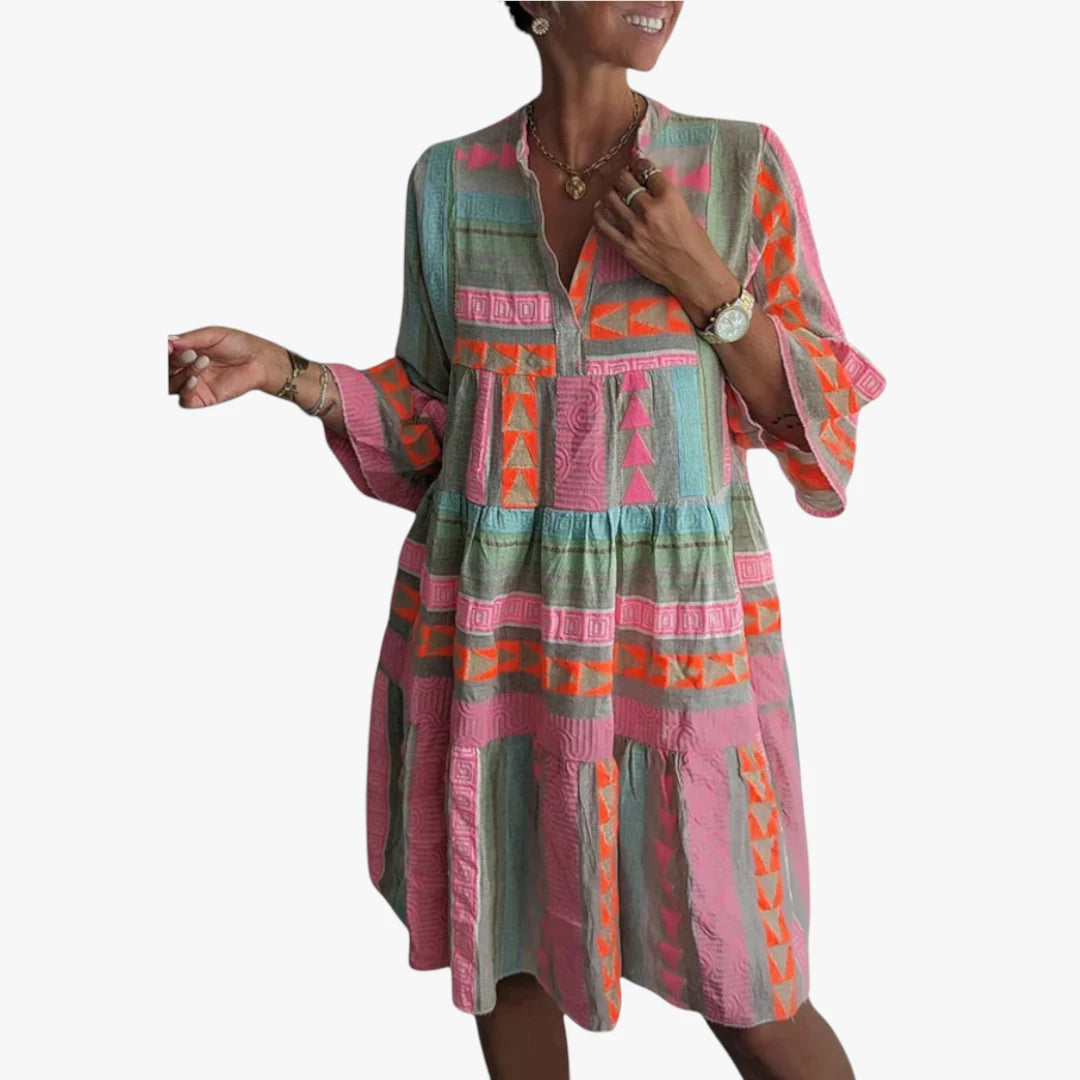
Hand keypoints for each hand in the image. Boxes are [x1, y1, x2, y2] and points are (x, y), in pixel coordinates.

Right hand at [166, 326, 288, 406]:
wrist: (259, 360)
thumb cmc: (238, 344)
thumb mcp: (211, 335)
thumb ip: (189, 339)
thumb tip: (167, 342)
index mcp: (185, 352)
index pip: (164, 355)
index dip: (163, 352)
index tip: (167, 347)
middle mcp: (186, 369)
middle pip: (165, 370)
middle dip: (174, 361)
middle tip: (189, 353)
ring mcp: (194, 384)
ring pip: (171, 385)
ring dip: (183, 372)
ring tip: (202, 361)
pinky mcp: (203, 398)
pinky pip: (184, 400)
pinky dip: (185, 390)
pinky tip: (194, 380)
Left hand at [592, 155, 739, 324]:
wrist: (694, 274)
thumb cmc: (695, 244)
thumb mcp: (686, 211)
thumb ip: (666, 197)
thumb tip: (647, 184)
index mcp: (669, 198)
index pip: (647, 170)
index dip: (639, 163)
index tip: (636, 163)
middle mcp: (650, 211)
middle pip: (625, 181)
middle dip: (623, 175)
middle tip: (623, 177)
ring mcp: (635, 230)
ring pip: (611, 200)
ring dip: (610, 192)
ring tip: (612, 192)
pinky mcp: (626, 247)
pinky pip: (603, 226)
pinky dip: (599, 215)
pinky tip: (599, 209)